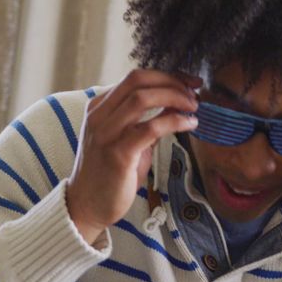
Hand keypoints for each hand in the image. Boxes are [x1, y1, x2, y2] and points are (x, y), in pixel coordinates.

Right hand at [66, 69, 201, 242]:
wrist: (87, 205)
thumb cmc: (110, 175)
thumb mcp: (126, 141)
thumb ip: (145, 123)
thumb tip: (174, 108)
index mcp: (99, 107)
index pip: (135, 78)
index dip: (166, 76)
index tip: (189, 82)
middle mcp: (99, 115)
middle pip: (138, 80)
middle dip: (172, 81)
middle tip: (194, 93)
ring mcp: (106, 133)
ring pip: (142, 98)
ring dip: (174, 98)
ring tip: (193, 108)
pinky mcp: (117, 154)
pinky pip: (150, 128)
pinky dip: (174, 121)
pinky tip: (189, 125)